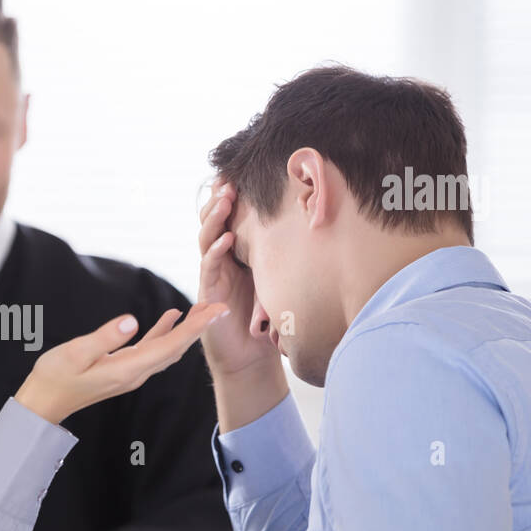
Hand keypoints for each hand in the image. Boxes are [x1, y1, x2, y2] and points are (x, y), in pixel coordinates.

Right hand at [13, 301, 227, 424]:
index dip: (196, 327)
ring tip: (204, 308)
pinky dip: (165, 332)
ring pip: (168, 349)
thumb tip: (131, 321)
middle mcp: (135, 373)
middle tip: (222, 304)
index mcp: (127, 369)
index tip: (217, 311)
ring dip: (187, 330)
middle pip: (176, 348)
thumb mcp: (74, 353)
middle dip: (200, 327)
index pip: (170, 346)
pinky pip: (152, 349)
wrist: (43, 403)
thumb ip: (104, 338)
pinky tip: (170, 317)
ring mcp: (130, 373)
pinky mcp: (122, 369)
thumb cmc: (54, 377)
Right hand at [197, 179, 280, 377]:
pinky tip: (227, 239)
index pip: (231, 218)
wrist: (249, 358)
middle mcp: (222, 261)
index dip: (232, 197)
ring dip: (215, 218)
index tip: (240, 173)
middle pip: (215, 222)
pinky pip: (209, 268)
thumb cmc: (267, 320)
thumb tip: (322, 229)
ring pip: (207, 239)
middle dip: (220, 199)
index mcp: (238, 254)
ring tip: (225, 198)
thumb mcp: (279, 280)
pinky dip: (216, 252)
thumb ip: (286, 259)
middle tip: (229, 179)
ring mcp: (213, 275)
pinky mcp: (208, 294)